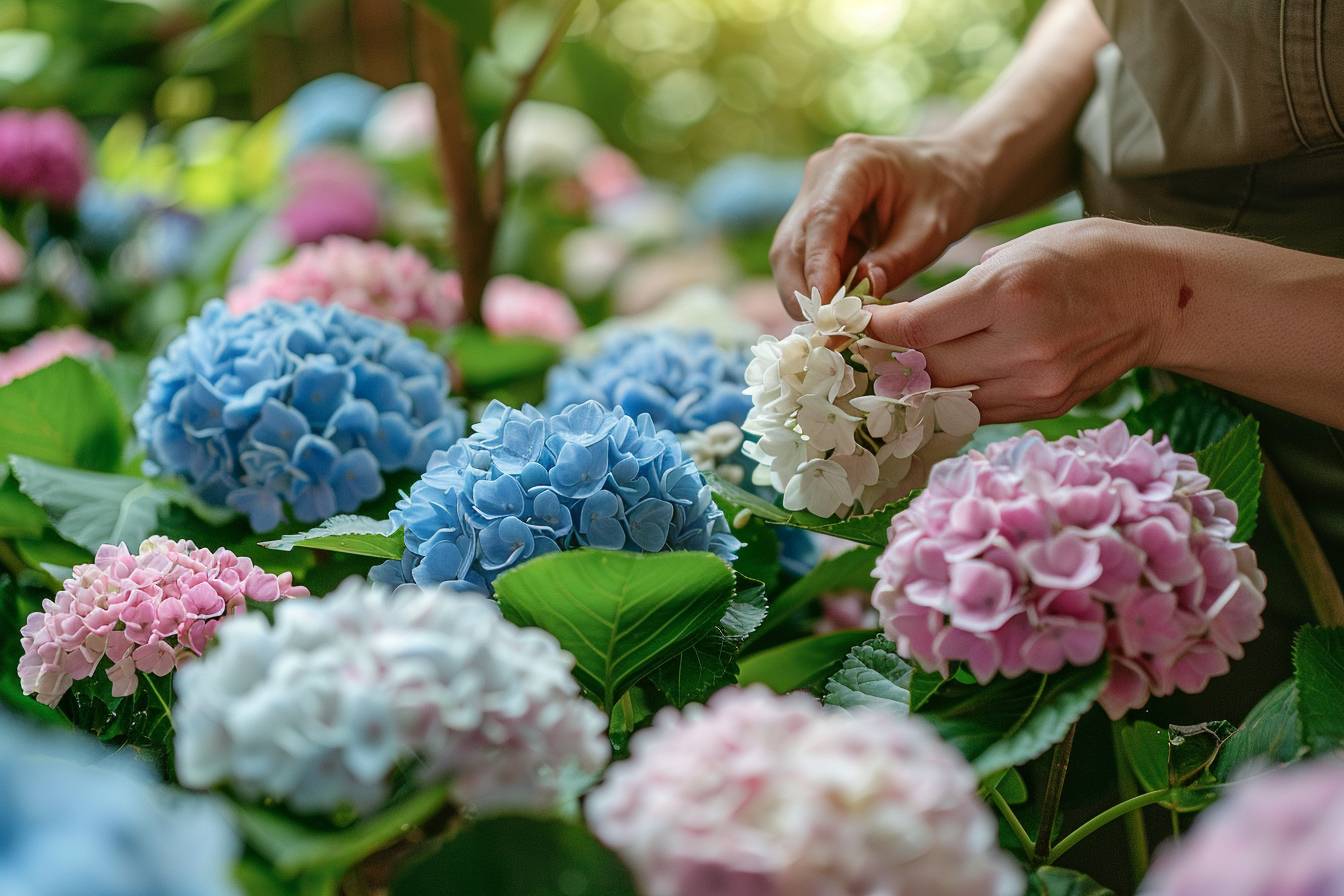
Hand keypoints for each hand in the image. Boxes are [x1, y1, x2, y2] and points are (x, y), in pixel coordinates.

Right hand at [769, 135, 984, 315]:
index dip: (817, 268)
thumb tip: (856, 303)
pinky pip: (804, 259)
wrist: (951, 172)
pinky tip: (840, 307)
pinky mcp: (813, 218)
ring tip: (837, 322)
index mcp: (853, 161)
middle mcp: (821, 174)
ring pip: (790, 255)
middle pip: (792, 241)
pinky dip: (820, 287)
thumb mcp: (931, 232)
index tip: (825, 310)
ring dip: (809, 293)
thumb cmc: (947, 194)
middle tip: (827, 329)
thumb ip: (894, 264)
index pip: (821, 219)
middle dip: (804, 290)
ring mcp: (812, 195)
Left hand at [867, 218, 1180, 423]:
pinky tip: (943, 381)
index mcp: (1009, 294)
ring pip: (949, 396)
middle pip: (927, 367)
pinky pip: (981, 410)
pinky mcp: (1048, 406)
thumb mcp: (1015, 252)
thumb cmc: (1082, 256)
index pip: (916, 328)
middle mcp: (1023, 345)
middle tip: (871, 347)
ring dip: (920, 383)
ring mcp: (1038, 383)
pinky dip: (956, 397)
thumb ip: (958, 293)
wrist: (1158, 293)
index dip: (877, 329)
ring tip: (899, 366)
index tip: (858, 323)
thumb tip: (900, 324)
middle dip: (893, 357)